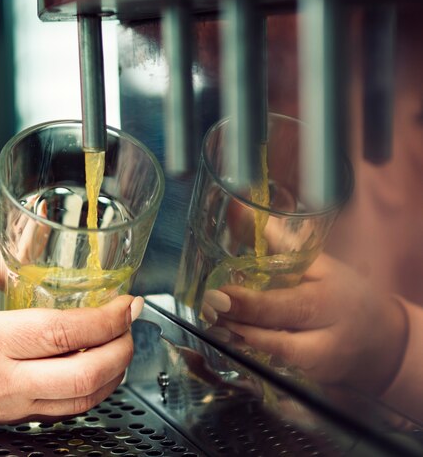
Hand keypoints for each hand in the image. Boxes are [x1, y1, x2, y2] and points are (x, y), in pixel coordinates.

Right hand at [0, 239, 142, 450]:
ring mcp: (8, 405)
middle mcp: (2, 378)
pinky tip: (97, 372)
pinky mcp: (10, 420)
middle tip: (132, 324)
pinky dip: (91, 393)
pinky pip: (63, 413)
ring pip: (79, 401)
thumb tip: (26, 234)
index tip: (126, 302)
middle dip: (122, 350)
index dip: (105, 319)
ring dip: (113, 375)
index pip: (62, 332)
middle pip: (83, 376)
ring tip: (122, 346)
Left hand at [201, 254, 407, 394]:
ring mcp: (317, 365)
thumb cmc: (344, 294)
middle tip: (208, 308)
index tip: (218, 294)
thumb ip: (278, 242)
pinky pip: (274, 368)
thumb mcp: (319, 264)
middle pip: (277, 336)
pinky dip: (250, 354)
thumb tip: (238, 209)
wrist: (380, 342)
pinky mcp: (308, 379)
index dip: (249, 303)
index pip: (286, 305)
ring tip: (214, 324)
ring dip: (239, 341)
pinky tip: (228, 340)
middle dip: (238, 322)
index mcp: (328, 302)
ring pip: (273, 358)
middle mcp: (325, 339)